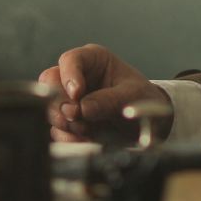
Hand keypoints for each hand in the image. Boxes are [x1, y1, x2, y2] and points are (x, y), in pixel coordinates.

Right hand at [38, 44, 165, 146]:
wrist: (150, 123)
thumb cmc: (142, 99)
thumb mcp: (132, 95)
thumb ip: (108, 100)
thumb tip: (82, 109)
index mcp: (93, 60)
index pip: (70, 60)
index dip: (69, 76)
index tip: (76, 94)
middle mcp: (76, 77)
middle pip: (50, 84)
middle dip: (62, 103)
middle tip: (77, 116)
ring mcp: (70, 100)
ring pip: (50, 108)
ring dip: (66, 123)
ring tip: (88, 129)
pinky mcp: (69, 121)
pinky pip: (57, 129)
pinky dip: (68, 138)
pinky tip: (85, 140)